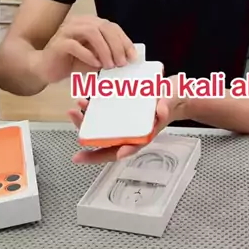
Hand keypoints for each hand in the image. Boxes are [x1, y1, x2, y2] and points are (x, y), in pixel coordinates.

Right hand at [40, 15, 137, 85]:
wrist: (44, 67)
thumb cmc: (71, 62)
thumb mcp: (94, 58)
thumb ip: (108, 54)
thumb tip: (127, 59)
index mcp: (90, 23)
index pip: (112, 27)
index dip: (124, 41)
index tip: (133, 57)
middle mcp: (79, 22)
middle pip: (104, 27)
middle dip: (116, 45)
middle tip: (122, 63)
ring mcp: (67, 31)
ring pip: (91, 32)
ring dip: (104, 49)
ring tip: (110, 65)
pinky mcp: (58, 43)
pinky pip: (75, 45)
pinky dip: (88, 55)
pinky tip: (95, 65)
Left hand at [68, 75, 186, 163]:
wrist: (174, 93)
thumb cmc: (172, 101)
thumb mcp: (171, 101)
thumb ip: (166, 106)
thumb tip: (160, 111)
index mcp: (143, 134)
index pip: (124, 149)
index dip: (107, 154)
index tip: (94, 156)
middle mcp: (131, 131)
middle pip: (107, 140)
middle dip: (90, 137)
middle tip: (75, 125)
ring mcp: (125, 121)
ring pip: (102, 128)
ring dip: (87, 122)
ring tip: (75, 111)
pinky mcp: (121, 110)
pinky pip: (104, 113)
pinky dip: (93, 109)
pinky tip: (84, 101)